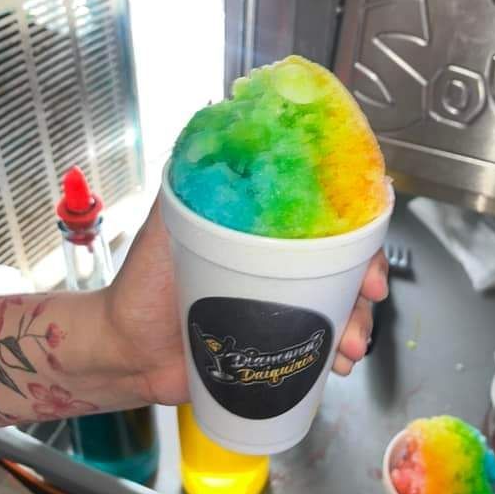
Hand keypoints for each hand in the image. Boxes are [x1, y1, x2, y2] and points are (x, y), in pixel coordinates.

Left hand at [109, 199, 388, 404]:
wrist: (128, 354)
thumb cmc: (141, 287)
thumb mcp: (166, 227)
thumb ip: (190, 184)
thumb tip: (216, 129)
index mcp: (259, 233)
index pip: (322, 221)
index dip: (354, 233)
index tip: (365, 255)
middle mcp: (275, 265)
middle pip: (342, 265)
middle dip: (365, 284)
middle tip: (367, 302)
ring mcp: (277, 306)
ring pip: (339, 307)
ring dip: (357, 324)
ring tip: (347, 348)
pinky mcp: (274, 346)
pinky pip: (318, 346)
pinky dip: (338, 353)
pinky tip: (339, 364)